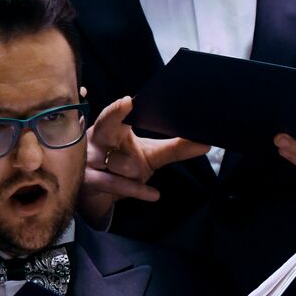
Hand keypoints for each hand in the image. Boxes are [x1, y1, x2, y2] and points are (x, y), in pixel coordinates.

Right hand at [80, 97, 209, 226]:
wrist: (100, 196)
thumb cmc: (124, 166)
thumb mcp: (151, 156)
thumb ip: (176, 148)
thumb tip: (206, 143)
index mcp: (111, 129)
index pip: (114, 114)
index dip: (119, 108)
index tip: (129, 100)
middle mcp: (97, 140)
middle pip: (105, 124)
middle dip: (113, 114)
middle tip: (126, 103)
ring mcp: (89, 160)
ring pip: (117, 161)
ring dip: (132, 170)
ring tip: (136, 172)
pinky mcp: (88, 181)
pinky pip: (115, 183)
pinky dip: (137, 189)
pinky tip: (155, 195)